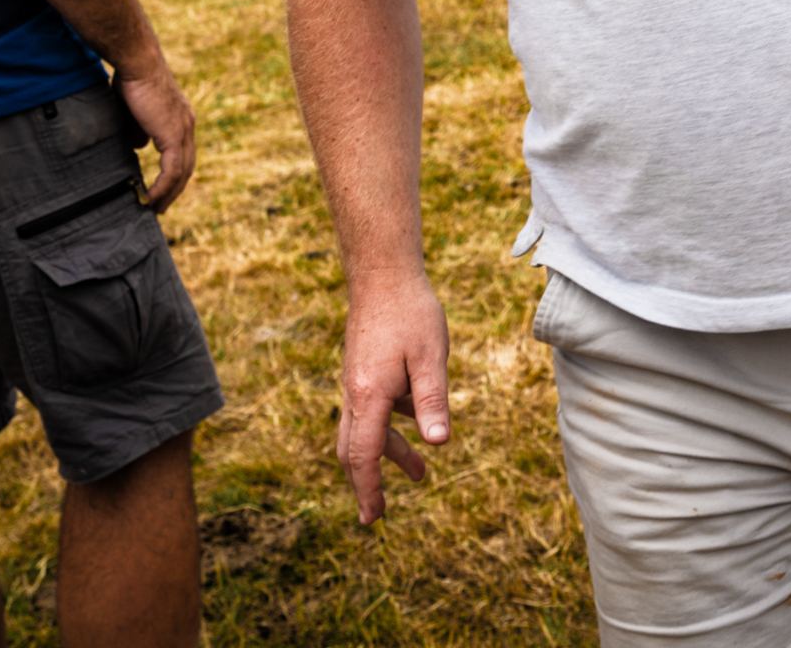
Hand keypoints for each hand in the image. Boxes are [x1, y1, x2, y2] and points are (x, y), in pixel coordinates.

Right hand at [115, 62, 195, 209]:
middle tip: (159, 207)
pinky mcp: (173, 135)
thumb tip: (139, 146)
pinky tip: (151, 198)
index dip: (173, 175)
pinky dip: (162, 187)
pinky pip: (172, 170)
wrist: (137, 64)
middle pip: (186, 167)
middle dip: (174, 190)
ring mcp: (183, 130)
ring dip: (168, 193)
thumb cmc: (132, 80)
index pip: (182, 154)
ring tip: (154, 209)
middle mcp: (187, 126)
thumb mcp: (135, 110)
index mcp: (181, 119)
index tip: (161, 190)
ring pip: (181, 172)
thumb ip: (140, 129)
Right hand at [337, 270, 451, 523]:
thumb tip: (437, 444)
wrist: (383, 274)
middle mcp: (355, 392)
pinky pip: (371, 409)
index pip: (363, 453)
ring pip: (365, 430)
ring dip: (388, 454)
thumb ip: (432, 401)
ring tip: (419, 476)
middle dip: (365, 483)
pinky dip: (388, 427)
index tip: (373, 516)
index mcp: (369, 394)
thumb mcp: (431, 358)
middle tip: (375, 516)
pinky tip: (415, 422)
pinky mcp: (364, 371)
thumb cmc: (411, 313)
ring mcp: (357, 381)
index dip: (368, 488)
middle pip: (353, 449)